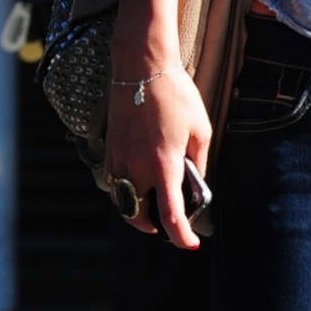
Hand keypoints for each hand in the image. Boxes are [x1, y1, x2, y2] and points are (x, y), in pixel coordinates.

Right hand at [103, 60, 211, 251]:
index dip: (181, 237)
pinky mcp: (110, 150)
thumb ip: (198, 162)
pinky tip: (139, 185)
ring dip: (138, 212)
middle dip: (155, 228)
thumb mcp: (200, 130)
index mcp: (164, 166)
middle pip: (139, 218)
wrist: (141, 67)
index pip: (170, 216)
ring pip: (123, 204)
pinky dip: (126, 193)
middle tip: (170, 224)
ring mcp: (120, 160)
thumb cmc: (176, 95)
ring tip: (154, 207)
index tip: (190, 244)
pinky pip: (115, 184)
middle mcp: (137, 168)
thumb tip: (195, 183)